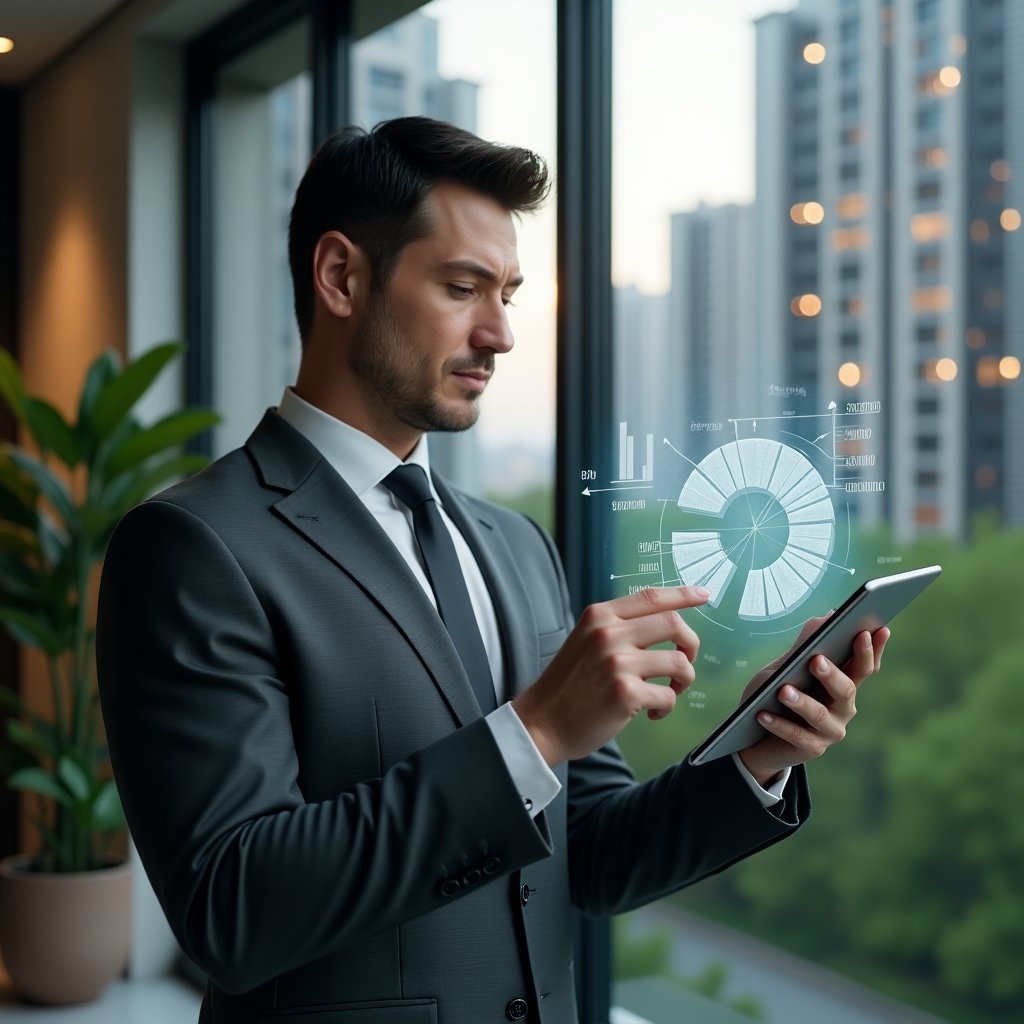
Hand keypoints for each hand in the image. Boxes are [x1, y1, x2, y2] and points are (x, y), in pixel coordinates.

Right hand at [512, 586, 708, 765]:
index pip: (650, 596)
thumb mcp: (584, 641)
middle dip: (691, 644)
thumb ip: (617, 628)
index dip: (682, 594)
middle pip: (674, 624)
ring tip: (668, 692)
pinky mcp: (625, 693)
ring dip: (683, 680)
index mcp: (599, 616)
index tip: (703, 595)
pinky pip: (668, 696)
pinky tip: (651, 713)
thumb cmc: (568, 685)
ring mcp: (617, 663)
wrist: (541, 722)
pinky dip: (667, 707)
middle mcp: (608, 634)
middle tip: (685, 662)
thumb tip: (662, 623)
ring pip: (679, 662)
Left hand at [737, 615, 889, 786]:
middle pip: (847, 689)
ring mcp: (830, 730)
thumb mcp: (784, 666)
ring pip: (820, 714)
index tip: (877, 629)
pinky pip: (796, 735)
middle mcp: (844, 707)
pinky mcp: (812, 748)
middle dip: (832, 674)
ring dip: (801, 701)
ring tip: (782, 690)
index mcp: (843, 683)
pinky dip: (779, 723)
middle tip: (816, 660)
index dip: (873, 649)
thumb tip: (828, 616)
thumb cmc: (773, 694)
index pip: (865, 666)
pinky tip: (762, 714)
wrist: (754, 735)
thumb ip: (805, 645)